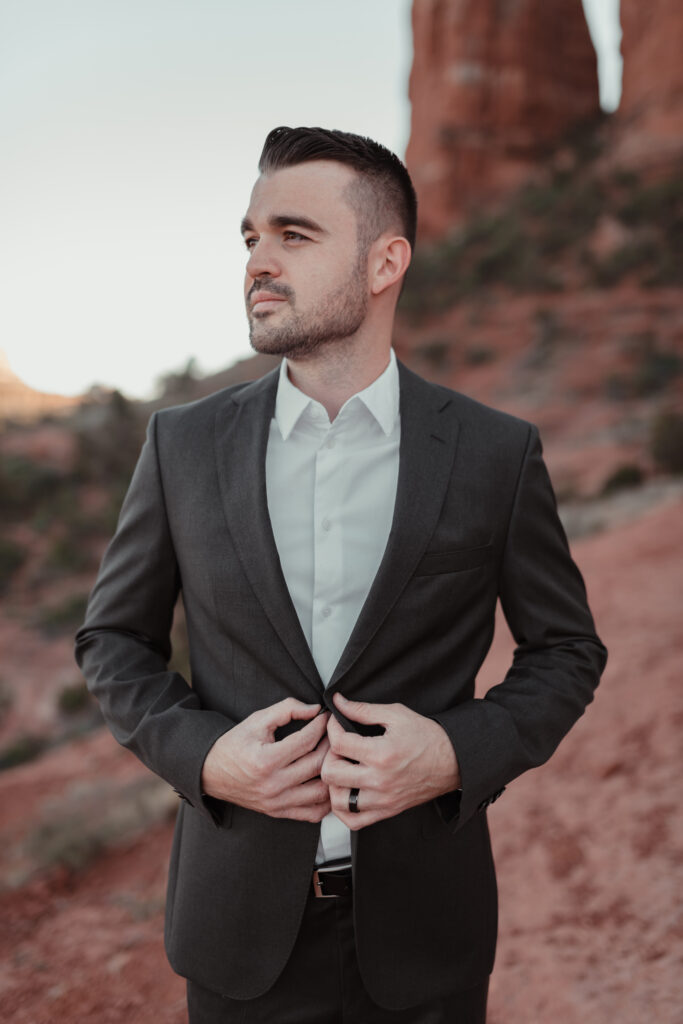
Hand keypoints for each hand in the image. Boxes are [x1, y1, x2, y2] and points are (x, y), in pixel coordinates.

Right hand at [201, 698, 330, 821]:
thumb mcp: (257, 720)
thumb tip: (315, 709)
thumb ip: (287, 709)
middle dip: (331, 745)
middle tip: (335, 734)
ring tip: (334, 757)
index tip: (327, 717)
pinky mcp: (278, 812)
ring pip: (321, 792)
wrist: (210, 772)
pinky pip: (313, 813)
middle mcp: (272, 785)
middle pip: (317, 765)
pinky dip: (326, 800)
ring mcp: (276, 802)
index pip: (306, 741)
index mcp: (265, 760)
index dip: (321, 725)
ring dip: (332, 773)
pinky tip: (327, 783)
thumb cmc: (235, 744)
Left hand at [321, 693, 459, 829]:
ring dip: (333, 784)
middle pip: (330, 773)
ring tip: (342, 768)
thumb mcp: (396, 714)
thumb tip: (338, 702)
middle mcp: (379, 780)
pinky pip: (353, 821)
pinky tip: (348, 790)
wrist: (453, 761)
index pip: (339, 743)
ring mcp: (382, 800)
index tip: (336, 723)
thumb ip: (364, 710)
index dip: (331, 728)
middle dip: (328, 756)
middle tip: (338, 747)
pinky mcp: (387, 811)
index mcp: (381, 754)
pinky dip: (343, 808)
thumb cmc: (427, 736)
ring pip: (337, 800)